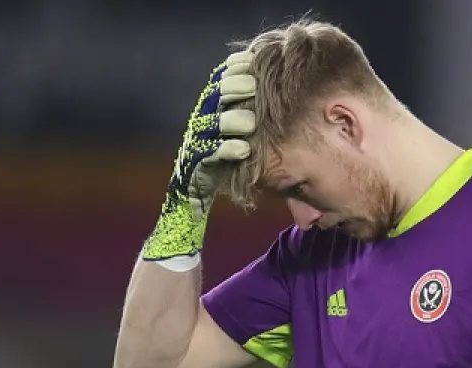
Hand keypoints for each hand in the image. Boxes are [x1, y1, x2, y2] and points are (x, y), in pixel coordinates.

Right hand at [141, 51, 256, 262]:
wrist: (193, 201)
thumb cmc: (224, 166)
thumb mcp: (238, 135)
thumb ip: (250, 114)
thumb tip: (278, 89)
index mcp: (209, 110)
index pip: (220, 81)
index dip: (235, 70)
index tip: (253, 62)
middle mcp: (200, 123)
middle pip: (214, 97)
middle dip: (233, 89)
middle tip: (254, 86)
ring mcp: (195, 143)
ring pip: (211, 124)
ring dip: (231, 120)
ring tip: (251, 122)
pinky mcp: (194, 166)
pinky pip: (209, 154)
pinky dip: (227, 150)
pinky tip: (243, 148)